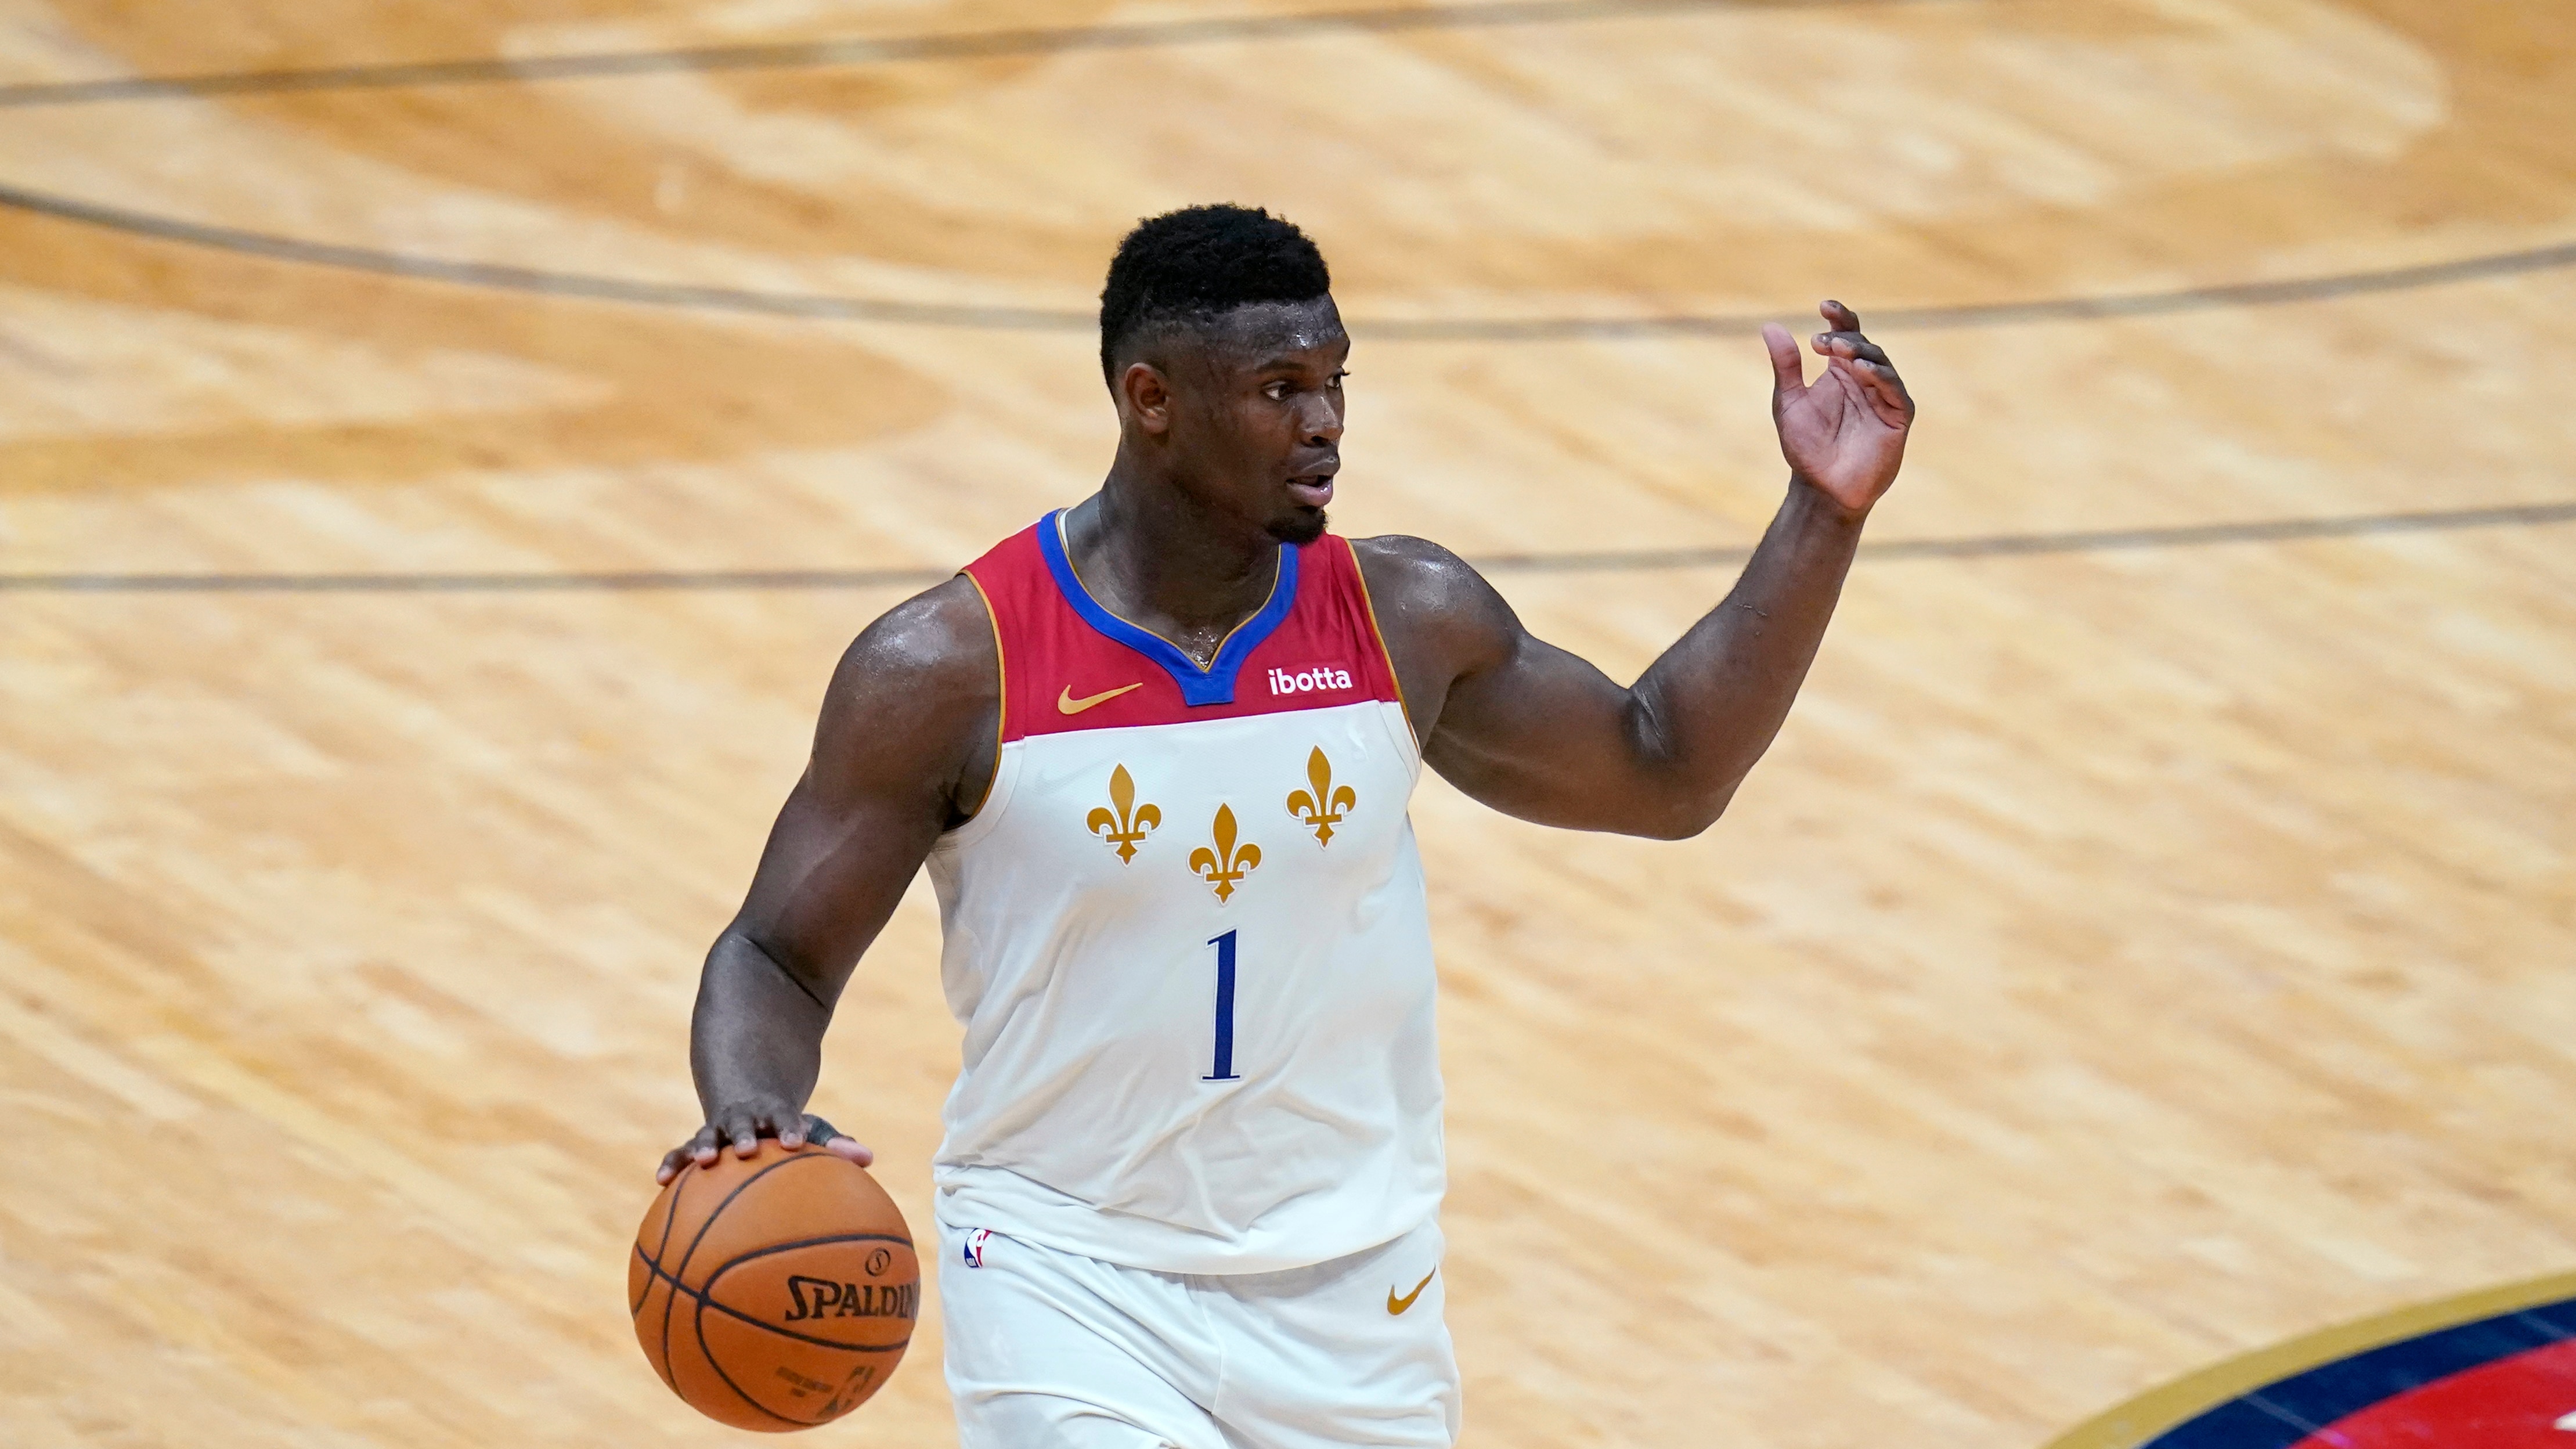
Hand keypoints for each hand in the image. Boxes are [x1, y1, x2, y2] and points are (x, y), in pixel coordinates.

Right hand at [655, 1101, 873, 1183]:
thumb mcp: (809, 1129)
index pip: (786, 1120)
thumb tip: (868, 1158)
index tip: (795, 1142)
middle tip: (748, 1149)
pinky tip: (660, 1182)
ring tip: (701, 1161)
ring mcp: (718, 1130)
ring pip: (709, 1134)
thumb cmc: (785, 1126)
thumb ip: (834, 1144)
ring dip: (704, 1146)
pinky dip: (673, 1163)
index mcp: (775, 1116)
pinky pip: (682, 1153)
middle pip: (744, 1123)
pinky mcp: (698, 1143)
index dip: (790, 1129)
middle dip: (745, 1134)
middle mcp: (745, 1119)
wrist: (747, 1094)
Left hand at [1763, 300, 1913, 514]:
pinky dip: (1880, 377)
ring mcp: (1883, 397)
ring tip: (1839, 350)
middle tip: (1821, 342)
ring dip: (1861, 353)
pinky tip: (1861, 370)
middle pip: (1863, 345)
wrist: (1821, 487)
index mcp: (1841, 373)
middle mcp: (1864, 380)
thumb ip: (1785, 366)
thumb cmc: (1806, 447)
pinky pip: (1894, 391)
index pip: (1846, 334)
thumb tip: (1770, 326)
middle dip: (1845, 338)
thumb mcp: (1789, 401)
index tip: (1824, 306)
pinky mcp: (1898, 417)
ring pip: (1880, 363)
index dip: (1839, 317)